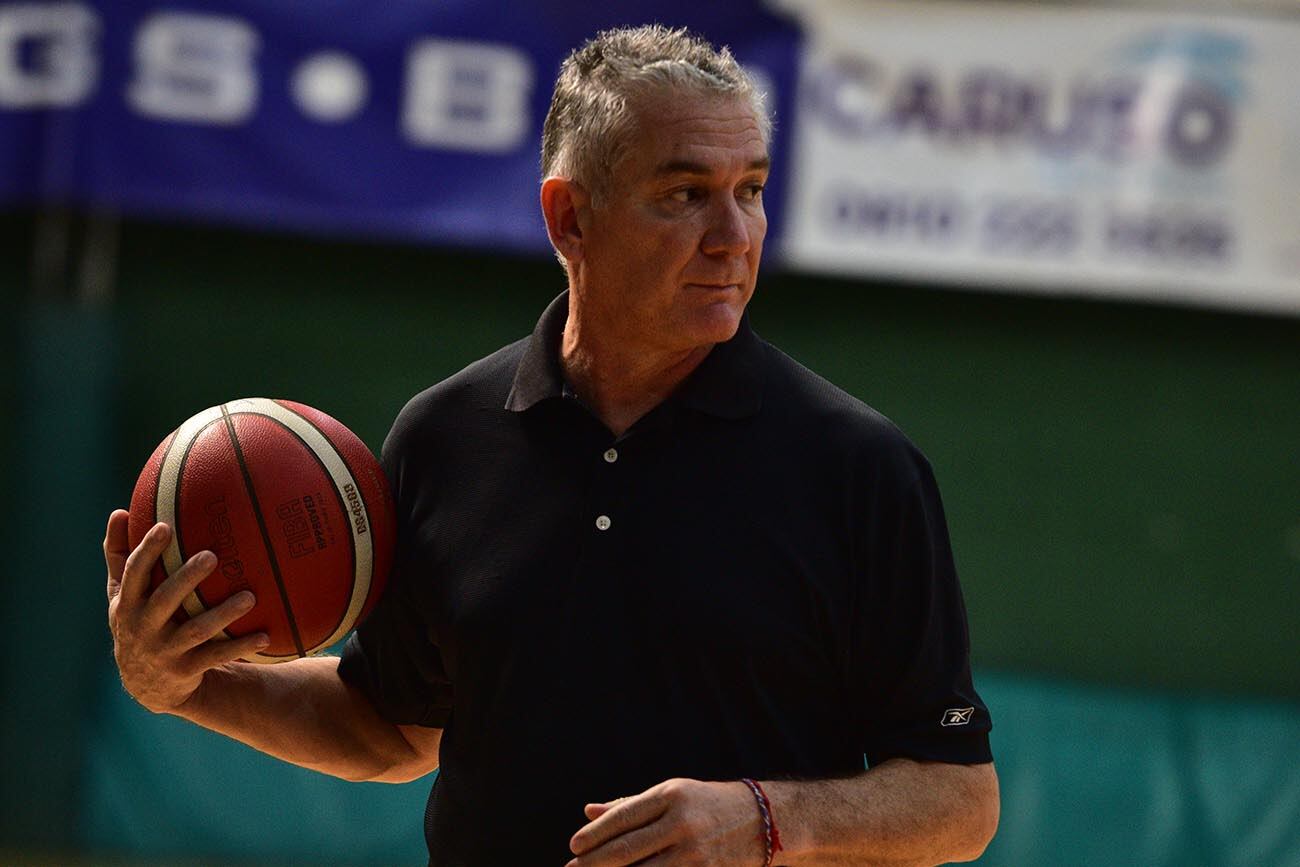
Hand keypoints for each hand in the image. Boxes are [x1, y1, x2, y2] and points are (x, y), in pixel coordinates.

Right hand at [104, 509, 268, 713]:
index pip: (133, 573)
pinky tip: (265, 634)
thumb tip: (118, 511)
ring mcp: (165, 651)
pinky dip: (240, 646)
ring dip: (224, 614)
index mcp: (127, 604)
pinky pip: (217, 657)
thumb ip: (120, 555)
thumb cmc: (137, 621)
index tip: (164, 526)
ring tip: (250, 596)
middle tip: (212, 556)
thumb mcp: (122, 594)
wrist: (146, 684)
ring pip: (196, 631)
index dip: (146, 551)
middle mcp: (142, 628)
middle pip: (165, 600)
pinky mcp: (186, 670)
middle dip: (186, 578)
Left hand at [567, 777, 764, 866]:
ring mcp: (695, 853)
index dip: (595, 834)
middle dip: (595, 863)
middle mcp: (682, 822)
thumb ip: (630, 805)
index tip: (574, 847)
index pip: (623, 817)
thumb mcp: (671, 794)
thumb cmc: (706, 804)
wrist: (763, 820)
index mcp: (671, 795)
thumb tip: (589, 811)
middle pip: (627, 849)